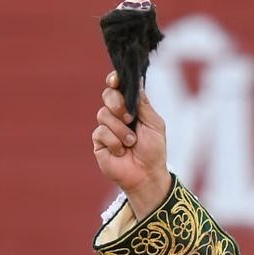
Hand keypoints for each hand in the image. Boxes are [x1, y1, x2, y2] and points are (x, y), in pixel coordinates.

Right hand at [91, 70, 170, 215]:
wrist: (147, 174)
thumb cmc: (154, 151)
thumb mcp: (155, 124)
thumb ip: (144, 104)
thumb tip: (137, 82)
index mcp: (132, 108)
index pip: (119, 88)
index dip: (115, 81)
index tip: (115, 80)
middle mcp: (117, 115)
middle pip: (107, 95)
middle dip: (117, 103)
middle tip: (129, 117)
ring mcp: (106, 127)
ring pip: (103, 114)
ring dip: (121, 130)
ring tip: (131, 143)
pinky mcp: (99, 142)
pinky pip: (101, 132)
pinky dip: (114, 142)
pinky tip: (121, 151)